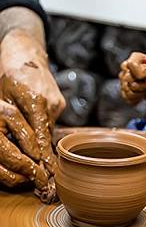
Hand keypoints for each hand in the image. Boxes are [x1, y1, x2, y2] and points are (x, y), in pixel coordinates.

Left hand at [0, 29, 65, 175]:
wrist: (26, 54)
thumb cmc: (8, 76)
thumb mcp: (3, 100)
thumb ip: (12, 123)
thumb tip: (15, 147)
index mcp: (36, 102)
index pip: (41, 136)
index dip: (45, 156)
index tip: (49, 172)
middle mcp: (51, 103)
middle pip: (46, 134)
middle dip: (42, 151)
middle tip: (42, 169)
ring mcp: (58, 103)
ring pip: (49, 127)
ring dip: (39, 134)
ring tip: (30, 135)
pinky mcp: (60, 102)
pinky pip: (50, 119)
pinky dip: (42, 123)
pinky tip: (34, 117)